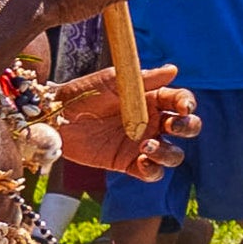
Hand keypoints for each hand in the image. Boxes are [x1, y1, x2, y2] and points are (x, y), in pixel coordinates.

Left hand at [58, 64, 197, 178]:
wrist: (55, 118)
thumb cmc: (83, 93)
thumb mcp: (113, 80)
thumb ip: (144, 78)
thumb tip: (174, 69)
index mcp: (153, 100)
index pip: (181, 102)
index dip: (187, 104)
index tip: (182, 108)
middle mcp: (153, 123)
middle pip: (186, 128)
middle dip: (187, 127)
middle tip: (171, 126)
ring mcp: (142, 145)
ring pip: (173, 154)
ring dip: (168, 152)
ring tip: (146, 146)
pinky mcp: (128, 164)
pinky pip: (152, 173)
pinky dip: (153, 170)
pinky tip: (141, 162)